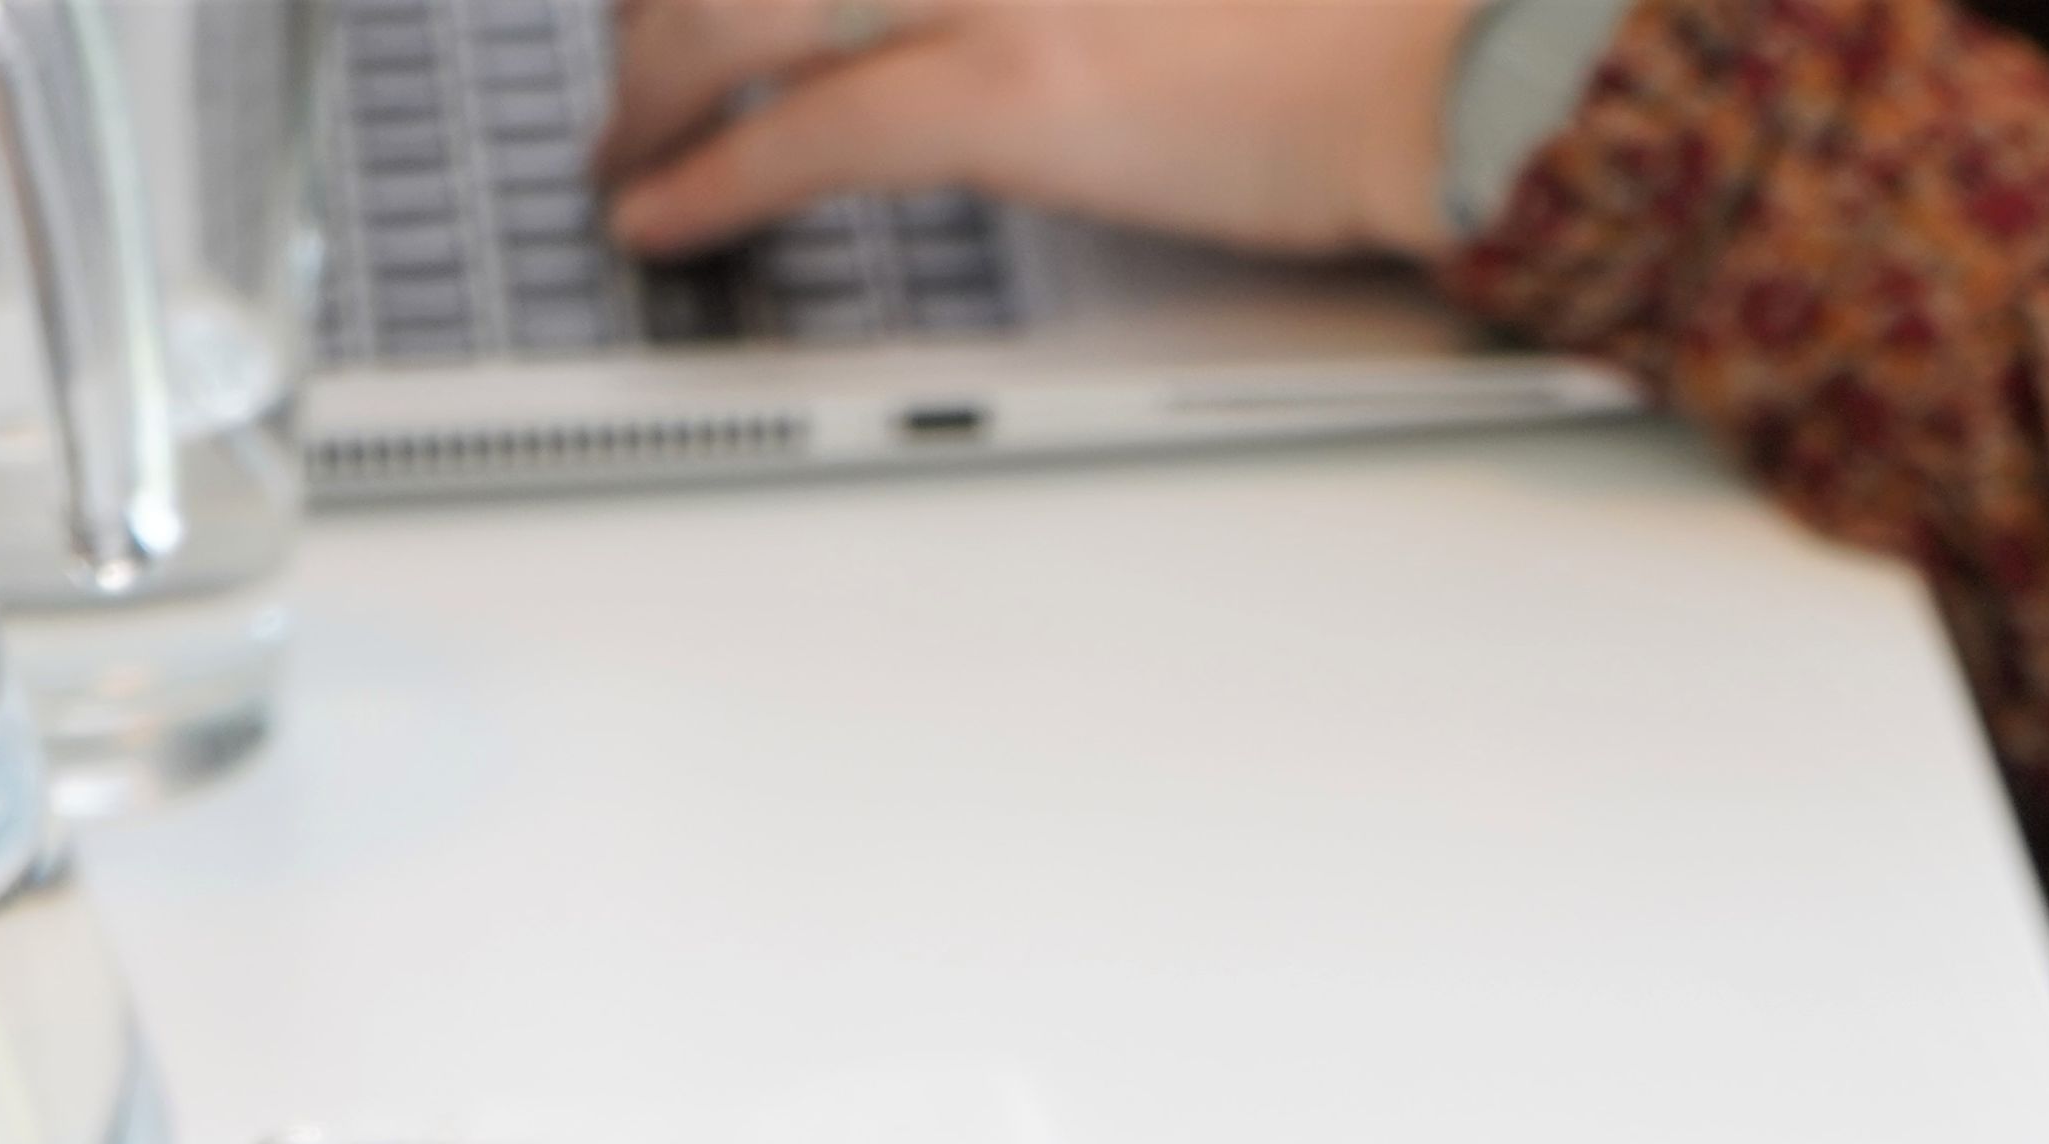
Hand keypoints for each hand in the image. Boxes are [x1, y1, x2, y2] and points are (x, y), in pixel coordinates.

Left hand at [596, 0, 1474, 265]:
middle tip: (633, 79)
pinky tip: (658, 217)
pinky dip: (707, 178)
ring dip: (650, 90)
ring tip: (626, 159)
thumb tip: (939, 22)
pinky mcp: (1008, 98)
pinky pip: (805, 133)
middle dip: (654, 12)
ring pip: (731, 7)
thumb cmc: (1320, 29)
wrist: (1422, 73)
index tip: (671, 13)